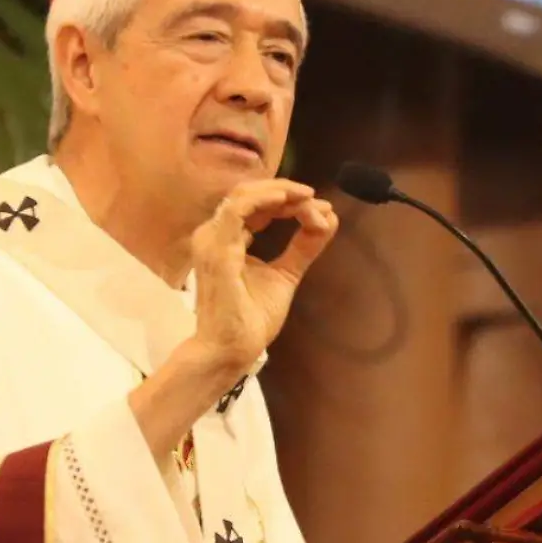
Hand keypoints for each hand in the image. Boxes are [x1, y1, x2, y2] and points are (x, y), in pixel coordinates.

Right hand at [189, 179, 338, 373]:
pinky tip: (290, 202)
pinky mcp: (217, 247)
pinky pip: (240, 208)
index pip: (255, 205)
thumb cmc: (251, 319)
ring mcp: (212, 239)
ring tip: (310, 200)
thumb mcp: (286, 274)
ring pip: (246, 195)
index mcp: (226, 239)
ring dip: (282, 193)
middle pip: (250, 194)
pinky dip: (267, 199)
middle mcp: (214, 234)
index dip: (287, 200)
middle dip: (287, 193)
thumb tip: (329, 218)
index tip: (320, 208)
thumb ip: (304, 247)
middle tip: (317, 201)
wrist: (233, 349)